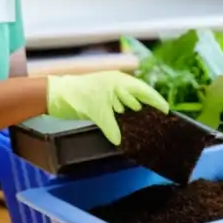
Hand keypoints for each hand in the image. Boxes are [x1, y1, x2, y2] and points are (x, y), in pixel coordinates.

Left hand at [46, 71, 169, 145]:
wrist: (55, 95)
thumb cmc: (77, 97)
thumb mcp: (97, 113)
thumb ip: (111, 128)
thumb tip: (120, 141)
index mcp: (119, 81)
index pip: (144, 90)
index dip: (156, 100)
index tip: (166, 111)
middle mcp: (116, 83)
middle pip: (139, 94)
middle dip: (148, 106)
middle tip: (159, 119)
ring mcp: (109, 89)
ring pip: (128, 100)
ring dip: (136, 110)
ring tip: (146, 122)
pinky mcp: (101, 97)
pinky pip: (119, 105)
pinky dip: (124, 113)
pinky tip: (128, 122)